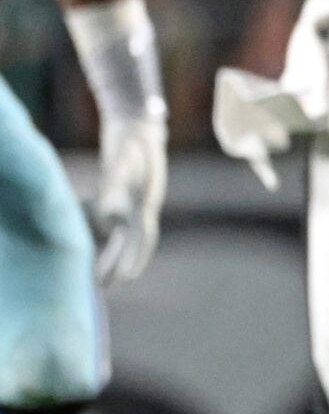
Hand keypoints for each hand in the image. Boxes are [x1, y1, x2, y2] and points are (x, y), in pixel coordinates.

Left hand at [93, 106, 166, 285]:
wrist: (137, 125)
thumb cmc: (133, 140)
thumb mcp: (124, 159)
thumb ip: (115, 186)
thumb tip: (109, 218)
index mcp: (146, 202)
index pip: (143, 237)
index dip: (137, 258)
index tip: (129, 278)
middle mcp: (141, 207)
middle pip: (132, 242)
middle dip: (121, 264)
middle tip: (111, 288)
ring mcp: (132, 204)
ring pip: (121, 238)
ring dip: (112, 258)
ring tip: (100, 282)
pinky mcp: (121, 198)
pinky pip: (113, 224)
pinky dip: (104, 238)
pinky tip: (95, 243)